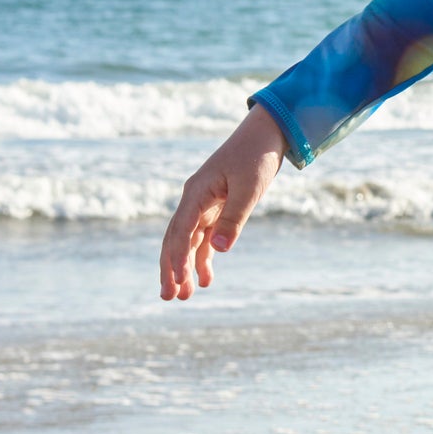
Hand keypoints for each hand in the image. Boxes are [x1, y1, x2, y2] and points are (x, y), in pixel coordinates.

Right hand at [158, 106, 288, 300]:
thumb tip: (220, 250)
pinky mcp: (216, 208)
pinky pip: (204, 238)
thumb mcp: (249, 189)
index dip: (177, 258)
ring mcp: (203, 205)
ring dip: (184, 268)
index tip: (178, 281)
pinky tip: (205, 280)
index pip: (180, 231)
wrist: (264, 135)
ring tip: (184, 296)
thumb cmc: (256, 158)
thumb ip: (234, 219)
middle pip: (175, 239)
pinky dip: (203, 257)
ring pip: (187, 242)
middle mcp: (194, 200)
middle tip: (167, 297)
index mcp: (196, 193)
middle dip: (170, 269)